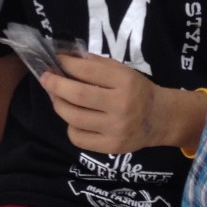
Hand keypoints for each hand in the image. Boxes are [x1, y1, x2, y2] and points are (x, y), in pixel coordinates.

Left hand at [41, 54, 174, 153]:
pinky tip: (73, 118)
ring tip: (56, 97)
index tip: (57, 60)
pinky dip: (70, 126)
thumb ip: (96, 64)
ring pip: (74, 118)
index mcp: (125, 82)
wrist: (160, 119)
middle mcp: (121, 106)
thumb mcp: (123, 71)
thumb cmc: (138, 90)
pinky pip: (78, 138)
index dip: (68, 65)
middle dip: (56, 85)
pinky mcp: (110, 147)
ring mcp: (115, 129)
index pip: (88, 72)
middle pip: (78, 96)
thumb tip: (66, 58)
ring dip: (59, 104)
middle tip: (46, 78)